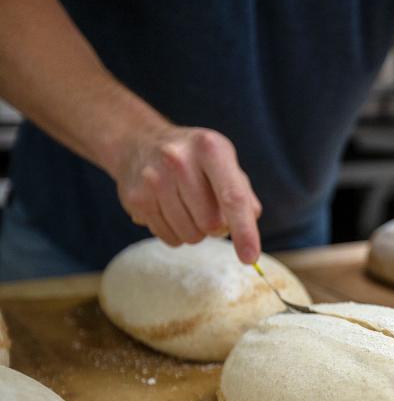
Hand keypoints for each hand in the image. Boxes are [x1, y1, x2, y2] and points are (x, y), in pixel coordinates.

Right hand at [106, 125, 262, 262]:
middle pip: (211, 224)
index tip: (250, 258)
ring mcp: (153, 179)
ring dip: (197, 231)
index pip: (233, 197)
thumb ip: (243, 193)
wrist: (139, 143)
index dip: (244, 231)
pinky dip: (177, 232)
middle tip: (209, 208)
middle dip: (217, 227)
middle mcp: (179, 160)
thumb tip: (250, 225)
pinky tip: (170, 209)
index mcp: (210, 148)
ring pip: (190, 235)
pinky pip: (170, 238)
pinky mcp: (136, 199)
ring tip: (187, 206)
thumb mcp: (223, 161)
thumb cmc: (194, 159)